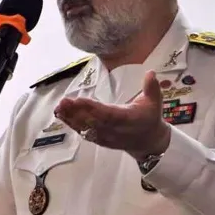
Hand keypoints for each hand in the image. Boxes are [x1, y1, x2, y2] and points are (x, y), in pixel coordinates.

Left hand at [54, 70, 170, 159]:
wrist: (149, 142)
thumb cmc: (150, 118)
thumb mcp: (155, 102)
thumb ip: (151, 87)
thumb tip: (151, 72)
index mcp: (127, 119)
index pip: (107, 114)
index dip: (92, 108)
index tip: (78, 100)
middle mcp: (114, 130)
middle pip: (92, 122)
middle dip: (77, 112)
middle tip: (63, 101)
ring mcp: (105, 136)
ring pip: (86, 128)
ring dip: (71, 118)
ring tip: (59, 107)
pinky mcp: (99, 139)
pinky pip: (84, 132)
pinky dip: (72, 124)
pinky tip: (61, 115)